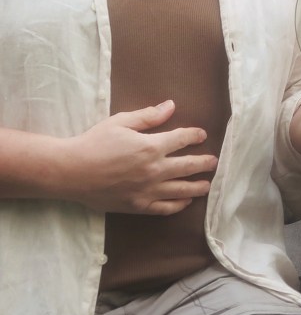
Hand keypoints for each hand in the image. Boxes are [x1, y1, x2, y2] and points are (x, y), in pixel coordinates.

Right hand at [62, 100, 216, 214]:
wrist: (72, 171)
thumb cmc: (95, 143)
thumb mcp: (121, 122)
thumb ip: (148, 116)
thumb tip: (171, 106)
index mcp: (151, 146)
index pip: (182, 139)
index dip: (194, 136)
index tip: (202, 135)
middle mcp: (154, 170)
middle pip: (188, 166)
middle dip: (204, 163)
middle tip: (215, 162)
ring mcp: (147, 191)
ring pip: (180, 190)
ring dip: (197, 186)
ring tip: (208, 184)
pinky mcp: (138, 206)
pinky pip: (164, 208)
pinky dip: (178, 205)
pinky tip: (185, 201)